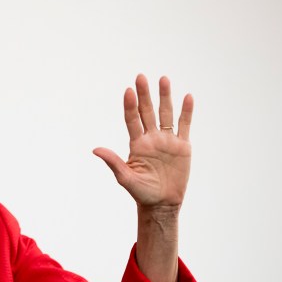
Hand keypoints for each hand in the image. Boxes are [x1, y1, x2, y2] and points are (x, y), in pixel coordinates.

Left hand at [93, 74, 193, 208]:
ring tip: (164, 79)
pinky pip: (184, 125)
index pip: (132, 120)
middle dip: (145, 95)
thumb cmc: (141, 193)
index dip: (130, 106)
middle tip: (141, 76)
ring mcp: (167, 141)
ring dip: (165, 97)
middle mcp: (151, 139)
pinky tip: (187, 97)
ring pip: (166, 114)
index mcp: (137, 144)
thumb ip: (113, 162)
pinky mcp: (182, 147)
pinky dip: (186, 111)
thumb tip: (95, 149)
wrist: (162, 204)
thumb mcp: (125, 178)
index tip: (128, 91)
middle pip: (147, 112)